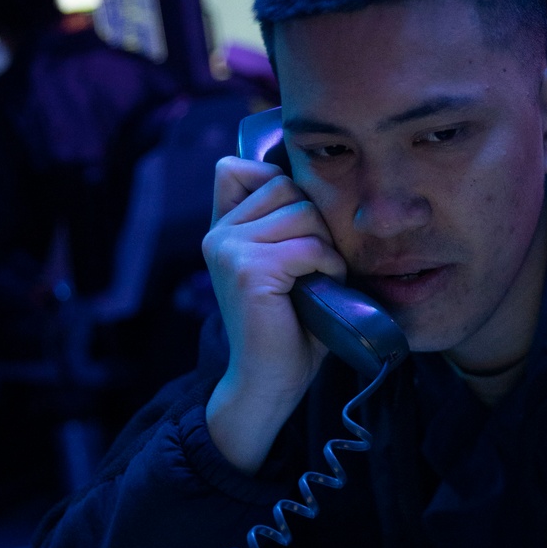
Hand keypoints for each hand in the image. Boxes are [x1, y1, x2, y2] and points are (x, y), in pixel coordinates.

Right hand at [202, 156, 344, 472]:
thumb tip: (327, 176)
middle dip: (314, 220)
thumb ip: (287, 222)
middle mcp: (218, 234)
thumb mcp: (285, 262)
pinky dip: (328, 266)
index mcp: (222, 229)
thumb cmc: (290, 324)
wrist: (270, 380)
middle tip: (314, 264)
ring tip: (317, 279)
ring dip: (325, 245)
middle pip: (285, 186)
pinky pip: (309, 246)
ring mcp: (229, 249)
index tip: (297, 226)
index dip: (276, 183)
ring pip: (302, 212)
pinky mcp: (249, 270)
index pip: (239, 167)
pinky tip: (321, 289)